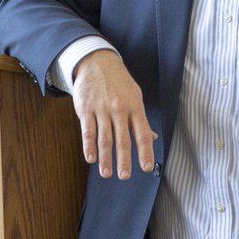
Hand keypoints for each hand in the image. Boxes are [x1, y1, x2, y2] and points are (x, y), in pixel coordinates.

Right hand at [71, 50, 156, 179]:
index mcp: (135, 107)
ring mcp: (101, 109)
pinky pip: (88, 131)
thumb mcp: (135, 96)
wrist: (97, 62)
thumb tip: (152, 138)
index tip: (146, 168)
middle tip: (125, 176)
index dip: (145, 151)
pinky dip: (89, 146)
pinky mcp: (85, 109)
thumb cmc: (119, 82)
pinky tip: (90, 158)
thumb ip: (141, 119)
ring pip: (104, 138)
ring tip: (106, 173)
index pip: (142, 133)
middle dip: (124, 159)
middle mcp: (119, 109)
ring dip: (105, 158)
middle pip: (122, 139)